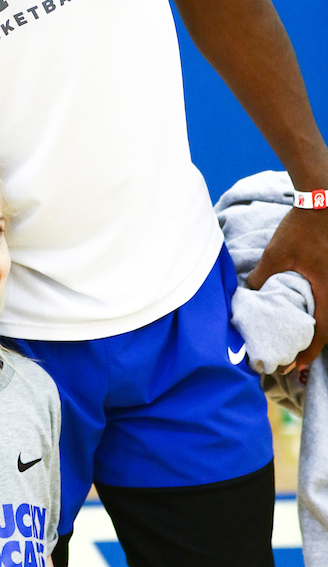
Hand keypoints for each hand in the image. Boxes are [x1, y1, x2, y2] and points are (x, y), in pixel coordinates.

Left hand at [247, 206, 327, 366]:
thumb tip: (247, 293)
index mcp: (327, 293)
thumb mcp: (276, 254)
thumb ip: (261, 277)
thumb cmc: (301, 228)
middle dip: (311, 345)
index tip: (292, 366)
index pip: (321, 335)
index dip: (307, 354)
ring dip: (317, 329)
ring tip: (299, 338)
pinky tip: (308, 310)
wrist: (322, 200)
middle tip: (293, 357)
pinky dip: (321, 310)